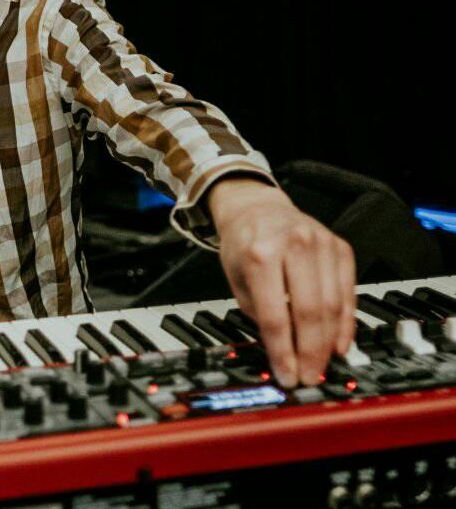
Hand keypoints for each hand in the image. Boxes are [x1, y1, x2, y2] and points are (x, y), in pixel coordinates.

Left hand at [206, 177, 355, 387]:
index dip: (282, 352)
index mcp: (261, 254)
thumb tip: (280, 352)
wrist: (257, 207)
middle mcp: (295, 246)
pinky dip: (346, 323)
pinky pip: (348, 293)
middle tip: (308, 377)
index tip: (286, 375)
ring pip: (333, 306)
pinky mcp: (341, 248)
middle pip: (310, 312)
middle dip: (310, 353)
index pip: (275, 315)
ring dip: (329, 343)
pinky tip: (339, 344)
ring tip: (321, 366)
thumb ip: (257, 312)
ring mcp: (322, 245)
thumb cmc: (244, 243)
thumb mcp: (236, 278)